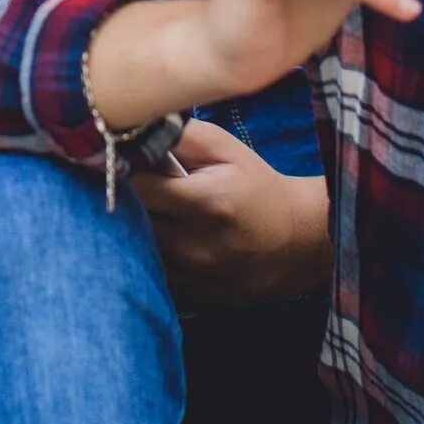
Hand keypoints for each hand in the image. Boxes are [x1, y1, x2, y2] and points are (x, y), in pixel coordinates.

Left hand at [134, 120, 330, 304]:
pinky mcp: (192, 296)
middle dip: (129, 201)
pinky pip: (153, 273)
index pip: (137, 187)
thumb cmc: (258, 187)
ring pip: (138, 250)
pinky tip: (168, 240)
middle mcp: (196, 245)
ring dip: (138, 230)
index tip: (126, 162)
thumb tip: (137, 127)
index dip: (125, 171)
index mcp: (206, 202)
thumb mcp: (228, 150)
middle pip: (132, 220)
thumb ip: (181, 136)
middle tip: (139, 186)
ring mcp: (193, 276)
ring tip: (157, 213)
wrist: (298, 241)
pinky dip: (152, 256)